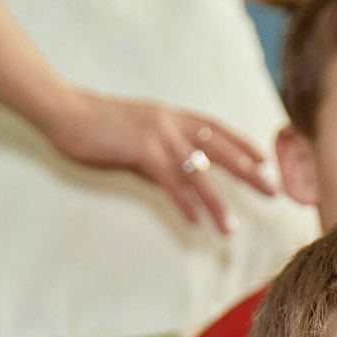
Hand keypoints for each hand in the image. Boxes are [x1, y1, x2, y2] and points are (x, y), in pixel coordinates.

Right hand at [41, 89, 273, 231]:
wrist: (63, 109)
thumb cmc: (96, 124)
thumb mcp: (136, 136)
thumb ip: (158, 156)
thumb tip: (176, 183)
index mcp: (171, 115)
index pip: (216, 128)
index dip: (242, 143)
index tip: (264, 160)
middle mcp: (171, 123)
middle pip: (220, 149)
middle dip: (248, 171)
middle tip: (272, 190)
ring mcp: (158, 136)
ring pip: (198, 173)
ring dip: (217, 202)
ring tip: (231, 227)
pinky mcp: (141, 151)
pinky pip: (170, 182)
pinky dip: (184, 203)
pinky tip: (195, 223)